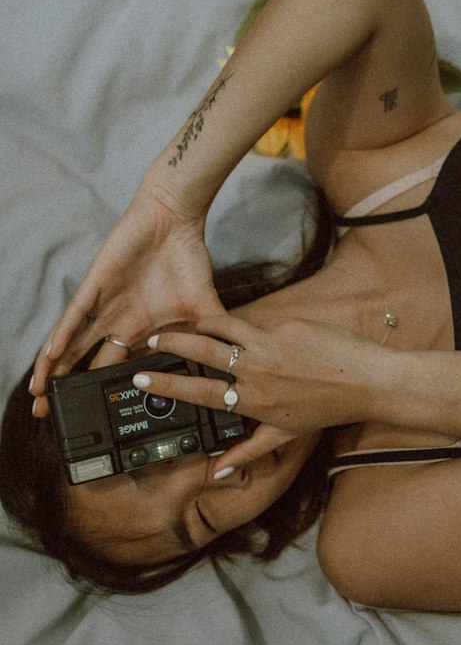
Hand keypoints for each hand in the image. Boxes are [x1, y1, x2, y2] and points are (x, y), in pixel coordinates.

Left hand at [31, 187, 224, 415]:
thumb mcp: (207, 310)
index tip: (97, 421)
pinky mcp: (96, 287)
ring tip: (39, 398)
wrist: (178, 223)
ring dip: (53, 371)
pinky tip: (49, 357)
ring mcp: (104, 306)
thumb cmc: (189, 261)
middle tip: (50, 417)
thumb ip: (213, 339)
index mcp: (142, 332)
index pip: (118, 370)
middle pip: (85, 364)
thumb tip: (237, 366)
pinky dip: (61, 336)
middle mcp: (118, 323)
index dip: (104, 394)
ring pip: (70, 346)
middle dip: (67, 390)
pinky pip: (73, 316)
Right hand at [133, 314, 389, 472]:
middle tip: (152, 341)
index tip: (141, 377)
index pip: (198, 390)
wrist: (366, 380)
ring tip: (187, 326)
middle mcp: (256, 370)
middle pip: (201, 351)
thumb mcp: (283, 435)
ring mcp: (270, 344)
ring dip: (200, 325)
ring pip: (223, 327)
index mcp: (251, 399)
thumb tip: (219, 469)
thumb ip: (248, 450)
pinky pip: (255, 322)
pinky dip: (241, 324)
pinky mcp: (285, 325)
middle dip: (170, 343)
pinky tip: (235, 325)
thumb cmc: (326, 409)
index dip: (165, 383)